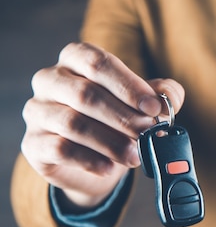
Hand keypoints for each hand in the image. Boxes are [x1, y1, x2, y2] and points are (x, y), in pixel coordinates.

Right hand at [21, 42, 184, 208]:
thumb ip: (161, 94)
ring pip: (72, 123)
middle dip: (123, 117)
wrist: (96, 159)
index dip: (128, 85)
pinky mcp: (33, 143)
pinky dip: (90, 160)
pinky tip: (110, 167)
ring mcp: (37, 111)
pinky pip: (60, 150)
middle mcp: (50, 80)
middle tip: (147, 134)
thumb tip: (170, 97)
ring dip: (110, 141)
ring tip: (134, 154)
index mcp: (76, 59)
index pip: (98, 62)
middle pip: (86, 94)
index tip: (153, 108)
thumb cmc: (119, 119)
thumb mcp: (143, 103)